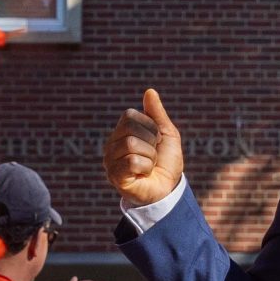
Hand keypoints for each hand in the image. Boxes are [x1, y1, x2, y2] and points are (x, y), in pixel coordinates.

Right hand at [105, 89, 184, 206]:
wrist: (169, 189)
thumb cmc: (166, 162)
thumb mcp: (167, 134)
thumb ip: (157, 113)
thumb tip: (150, 91)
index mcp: (122, 131)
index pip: (130, 115)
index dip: (150, 126)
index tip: (156, 140)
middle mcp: (112, 144)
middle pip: (130, 130)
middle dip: (150, 142)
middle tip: (153, 155)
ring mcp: (110, 160)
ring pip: (131, 145)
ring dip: (149, 156)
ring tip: (149, 166)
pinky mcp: (114, 176)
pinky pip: (132, 161)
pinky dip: (145, 167)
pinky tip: (144, 174)